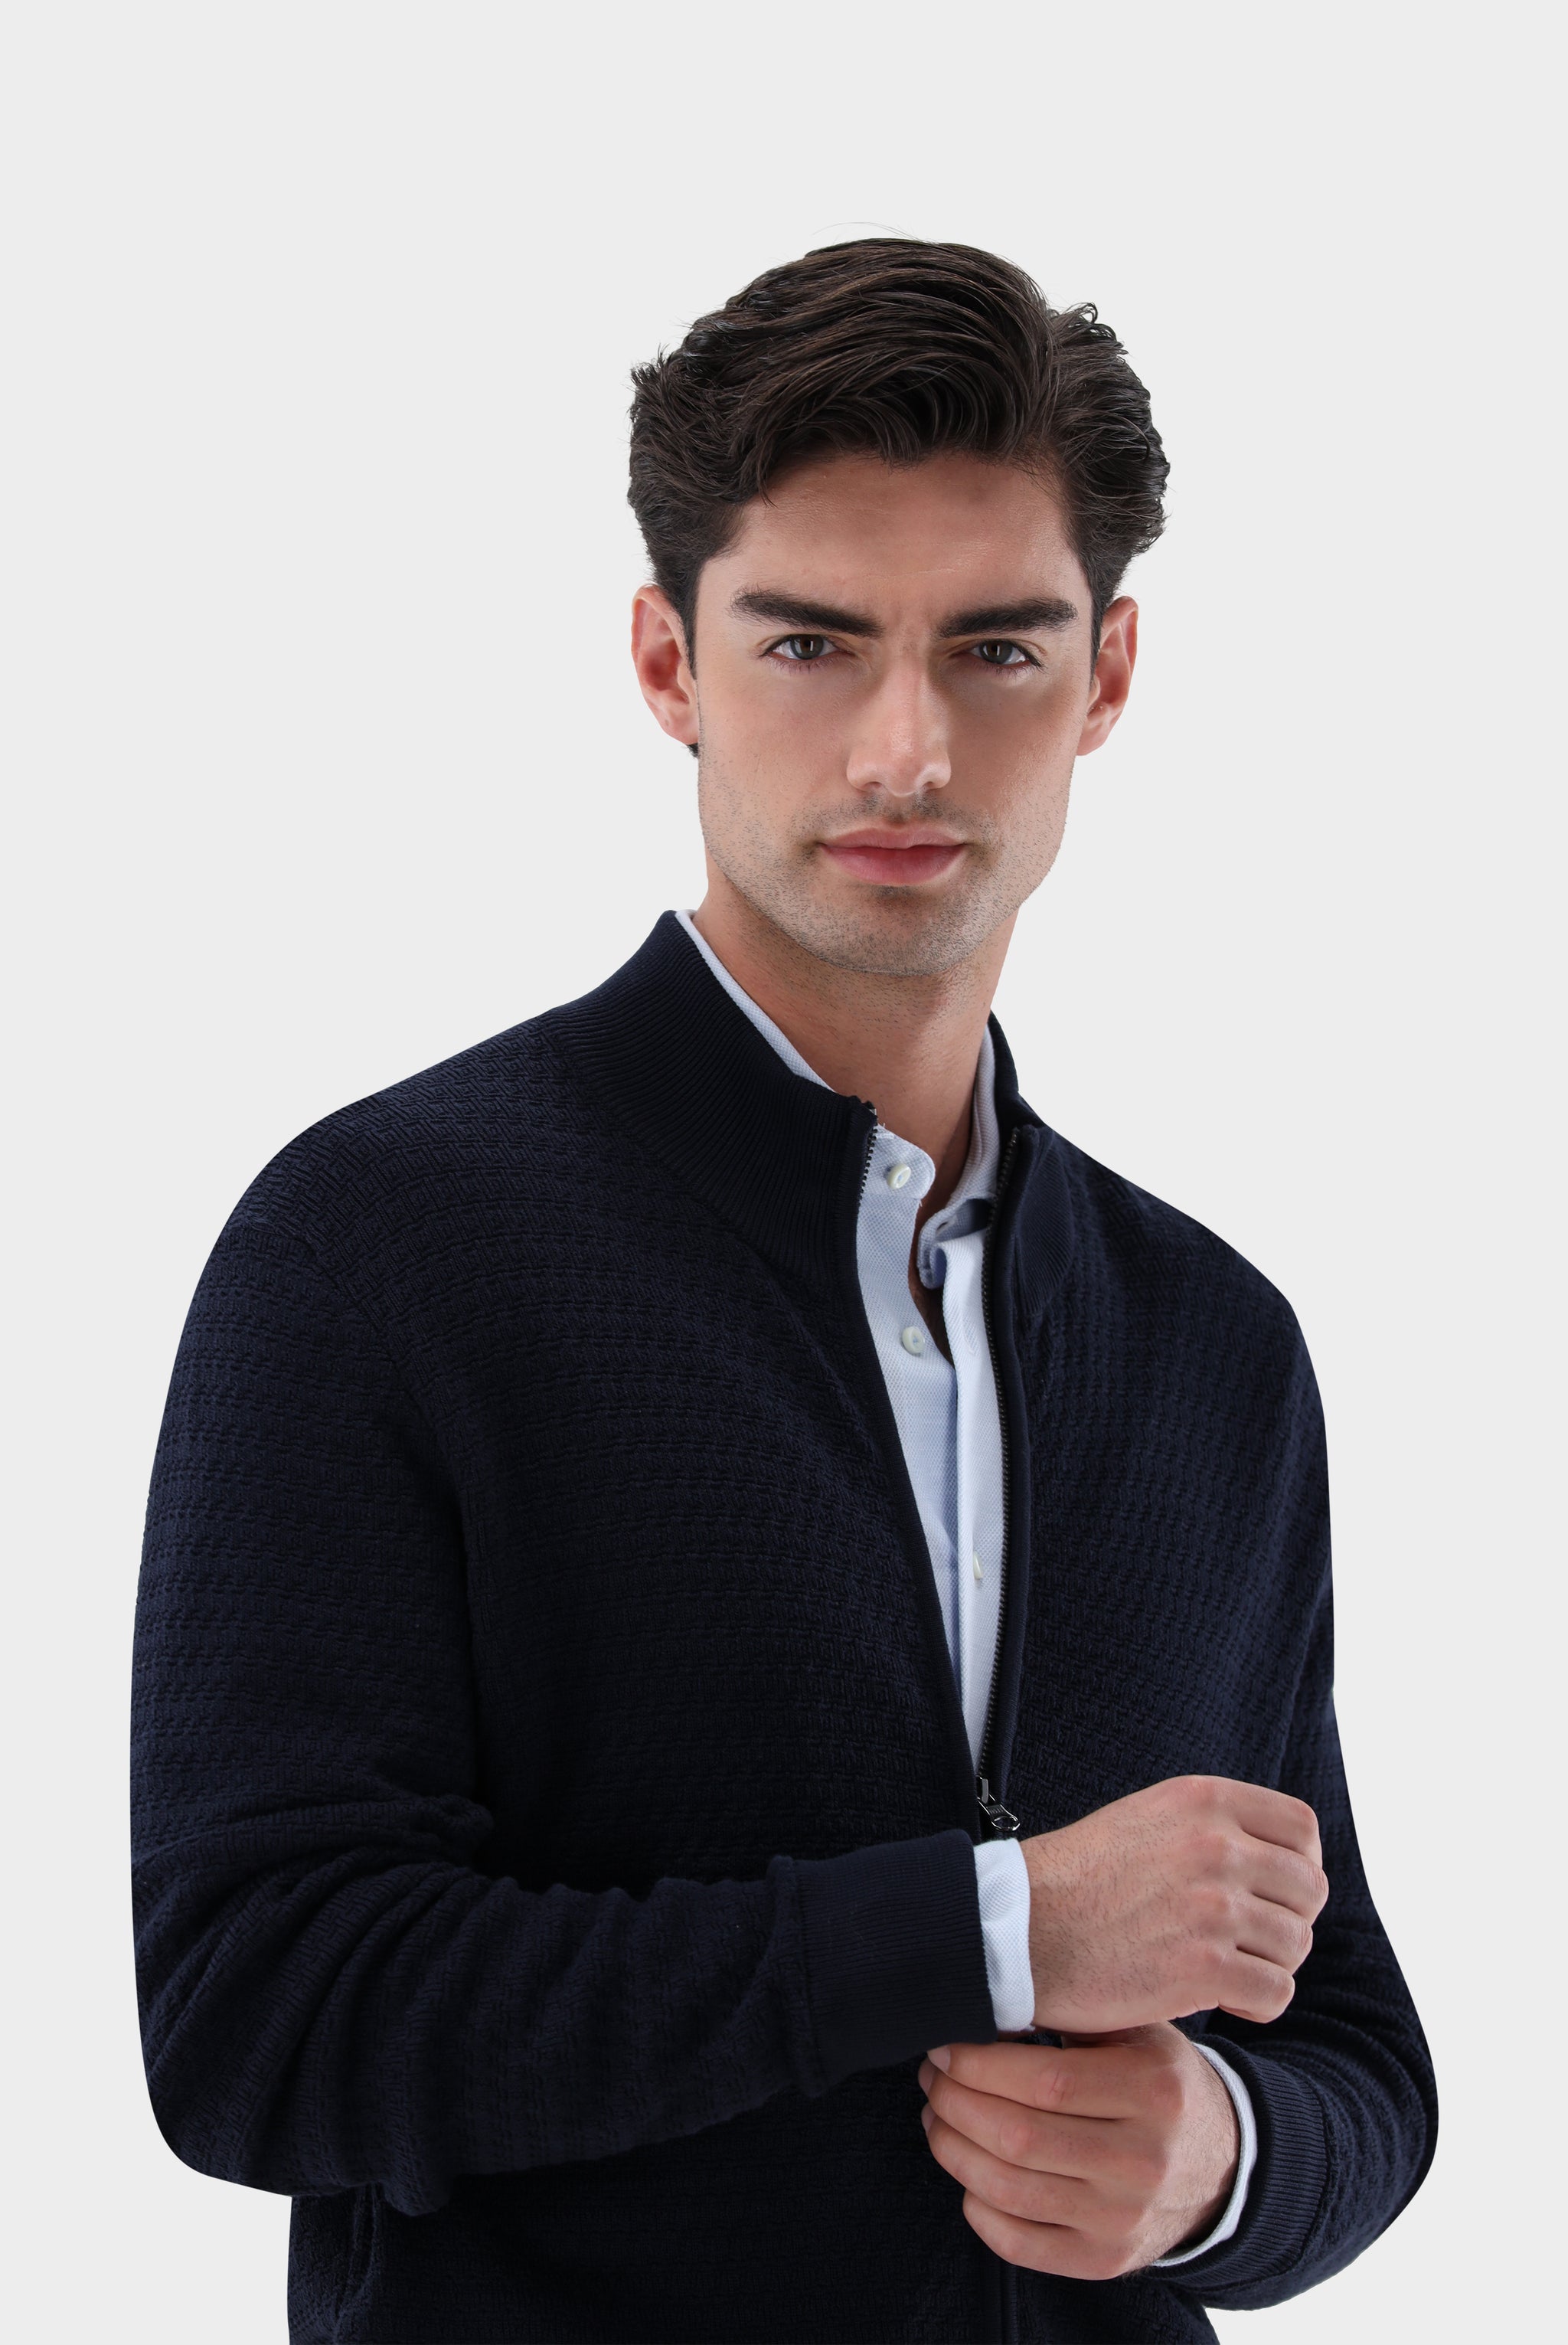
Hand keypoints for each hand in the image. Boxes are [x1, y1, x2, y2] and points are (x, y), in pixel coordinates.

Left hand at [919, 2026, 1239, 2278]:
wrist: (1220, 2164)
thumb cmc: (1159, 2081)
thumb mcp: (1139, 2031)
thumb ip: (1073, 2014)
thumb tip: (986, 1995)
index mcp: (1155, 2091)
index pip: (1045, 2082)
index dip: (978, 2064)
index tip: (944, 2045)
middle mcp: (1144, 2161)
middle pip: (1019, 2136)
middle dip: (955, 2101)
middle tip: (932, 2076)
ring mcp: (1123, 2219)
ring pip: (1008, 2190)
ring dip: (952, 2148)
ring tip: (937, 2114)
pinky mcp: (1104, 2261)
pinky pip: (1017, 2242)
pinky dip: (975, 2206)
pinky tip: (967, 2171)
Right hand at [1022, 1774, 1326, 2032]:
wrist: (1019, 1930)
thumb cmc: (1078, 1880)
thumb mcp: (1146, 1818)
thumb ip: (1208, 1826)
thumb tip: (1272, 1855)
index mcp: (1203, 1800)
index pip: (1302, 1829)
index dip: (1297, 1867)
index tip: (1272, 1893)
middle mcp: (1215, 1845)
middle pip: (1308, 1890)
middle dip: (1287, 1921)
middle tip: (1248, 1941)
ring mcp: (1213, 1907)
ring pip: (1296, 1944)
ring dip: (1269, 1964)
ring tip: (1229, 1971)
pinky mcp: (1204, 1968)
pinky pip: (1276, 1993)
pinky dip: (1257, 2004)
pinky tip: (1223, 2001)